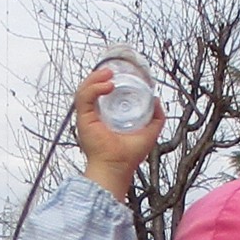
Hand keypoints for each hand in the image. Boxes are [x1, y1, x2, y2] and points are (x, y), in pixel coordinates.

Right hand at [75, 64, 162, 200]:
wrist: (117, 168)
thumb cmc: (128, 157)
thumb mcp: (149, 132)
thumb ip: (156, 117)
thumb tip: (156, 100)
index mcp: (105, 117)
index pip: (100, 93)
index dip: (105, 80)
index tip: (117, 74)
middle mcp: (94, 116)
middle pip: (90, 88)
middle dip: (99, 76)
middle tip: (112, 71)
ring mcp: (87, 117)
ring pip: (84, 89)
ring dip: (95, 78)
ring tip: (109, 74)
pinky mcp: (83, 119)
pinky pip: (84, 97)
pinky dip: (94, 88)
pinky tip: (107, 86)